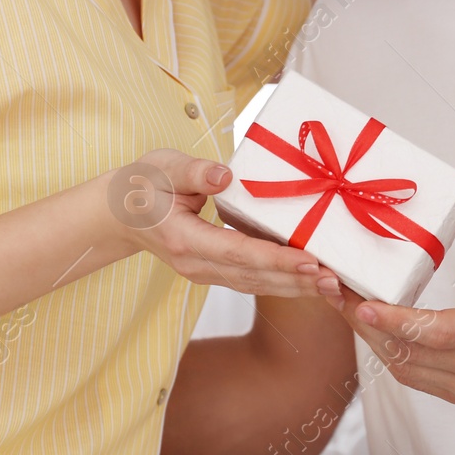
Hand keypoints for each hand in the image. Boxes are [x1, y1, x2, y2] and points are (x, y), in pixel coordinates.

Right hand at [108, 149, 341, 298]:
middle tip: (336, 281)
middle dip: (297, 281)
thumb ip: (193, 172)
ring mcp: (204, 272)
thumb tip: (225, 177)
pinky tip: (309, 280)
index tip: (310, 261)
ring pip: (255, 285)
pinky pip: (251, 280)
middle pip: (253, 278)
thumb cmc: (141, 184)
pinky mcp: (213, 270)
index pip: (238, 253)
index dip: (276, 259)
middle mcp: (196, 264)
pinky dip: (282, 281)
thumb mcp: (163, 168)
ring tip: (332, 286)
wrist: (118, 213)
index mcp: (184, 239)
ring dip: (295, 287)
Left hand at [333, 173, 454, 407]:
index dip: (394, 320)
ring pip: (405, 371)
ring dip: (373, 341)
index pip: (435, 333)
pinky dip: (392, 356)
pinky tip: (377, 330)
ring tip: (348, 306)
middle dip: (365, 325)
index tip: (362, 303)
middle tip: (336, 292)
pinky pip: (417, 380)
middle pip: (407, 354)